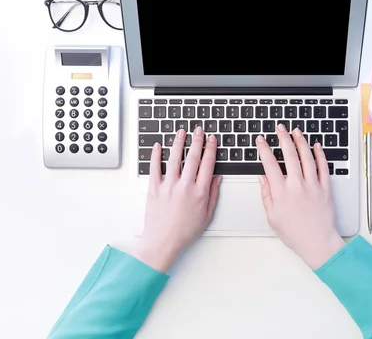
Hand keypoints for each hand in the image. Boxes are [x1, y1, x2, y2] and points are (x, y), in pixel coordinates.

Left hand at [131, 127, 221, 272]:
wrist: (163, 242)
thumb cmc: (184, 232)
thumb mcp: (207, 215)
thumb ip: (213, 194)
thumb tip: (217, 178)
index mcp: (199, 192)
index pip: (207, 164)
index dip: (211, 149)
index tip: (212, 139)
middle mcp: (185, 186)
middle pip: (193, 157)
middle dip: (197, 141)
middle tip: (199, 130)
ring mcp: (169, 186)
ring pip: (174, 158)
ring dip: (178, 143)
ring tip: (181, 132)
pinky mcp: (154, 189)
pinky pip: (154, 168)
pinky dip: (155, 155)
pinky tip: (158, 146)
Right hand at [256, 124, 343, 269]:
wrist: (318, 243)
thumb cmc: (294, 233)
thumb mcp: (272, 216)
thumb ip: (266, 195)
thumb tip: (263, 178)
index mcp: (281, 193)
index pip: (269, 164)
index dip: (264, 149)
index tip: (261, 140)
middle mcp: (297, 186)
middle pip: (289, 155)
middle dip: (283, 138)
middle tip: (280, 128)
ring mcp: (313, 185)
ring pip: (307, 157)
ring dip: (300, 141)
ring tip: (296, 132)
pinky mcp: (325, 188)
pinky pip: (323, 167)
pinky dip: (320, 154)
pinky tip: (316, 146)